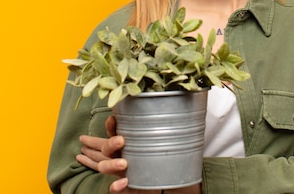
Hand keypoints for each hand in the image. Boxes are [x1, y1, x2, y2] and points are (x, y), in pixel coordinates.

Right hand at [77, 116, 199, 192]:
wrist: (167, 183)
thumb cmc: (164, 159)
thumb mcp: (165, 142)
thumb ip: (169, 128)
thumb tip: (189, 108)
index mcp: (129, 143)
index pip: (114, 132)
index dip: (111, 125)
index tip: (114, 118)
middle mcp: (121, 155)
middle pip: (106, 148)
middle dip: (111, 143)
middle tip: (121, 140)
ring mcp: (120, 171)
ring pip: (105, 167)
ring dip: (111, 164)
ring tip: (123, 163)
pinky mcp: (124, 187)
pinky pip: (114, 188)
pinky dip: (117, 186)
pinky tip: (124, 182)